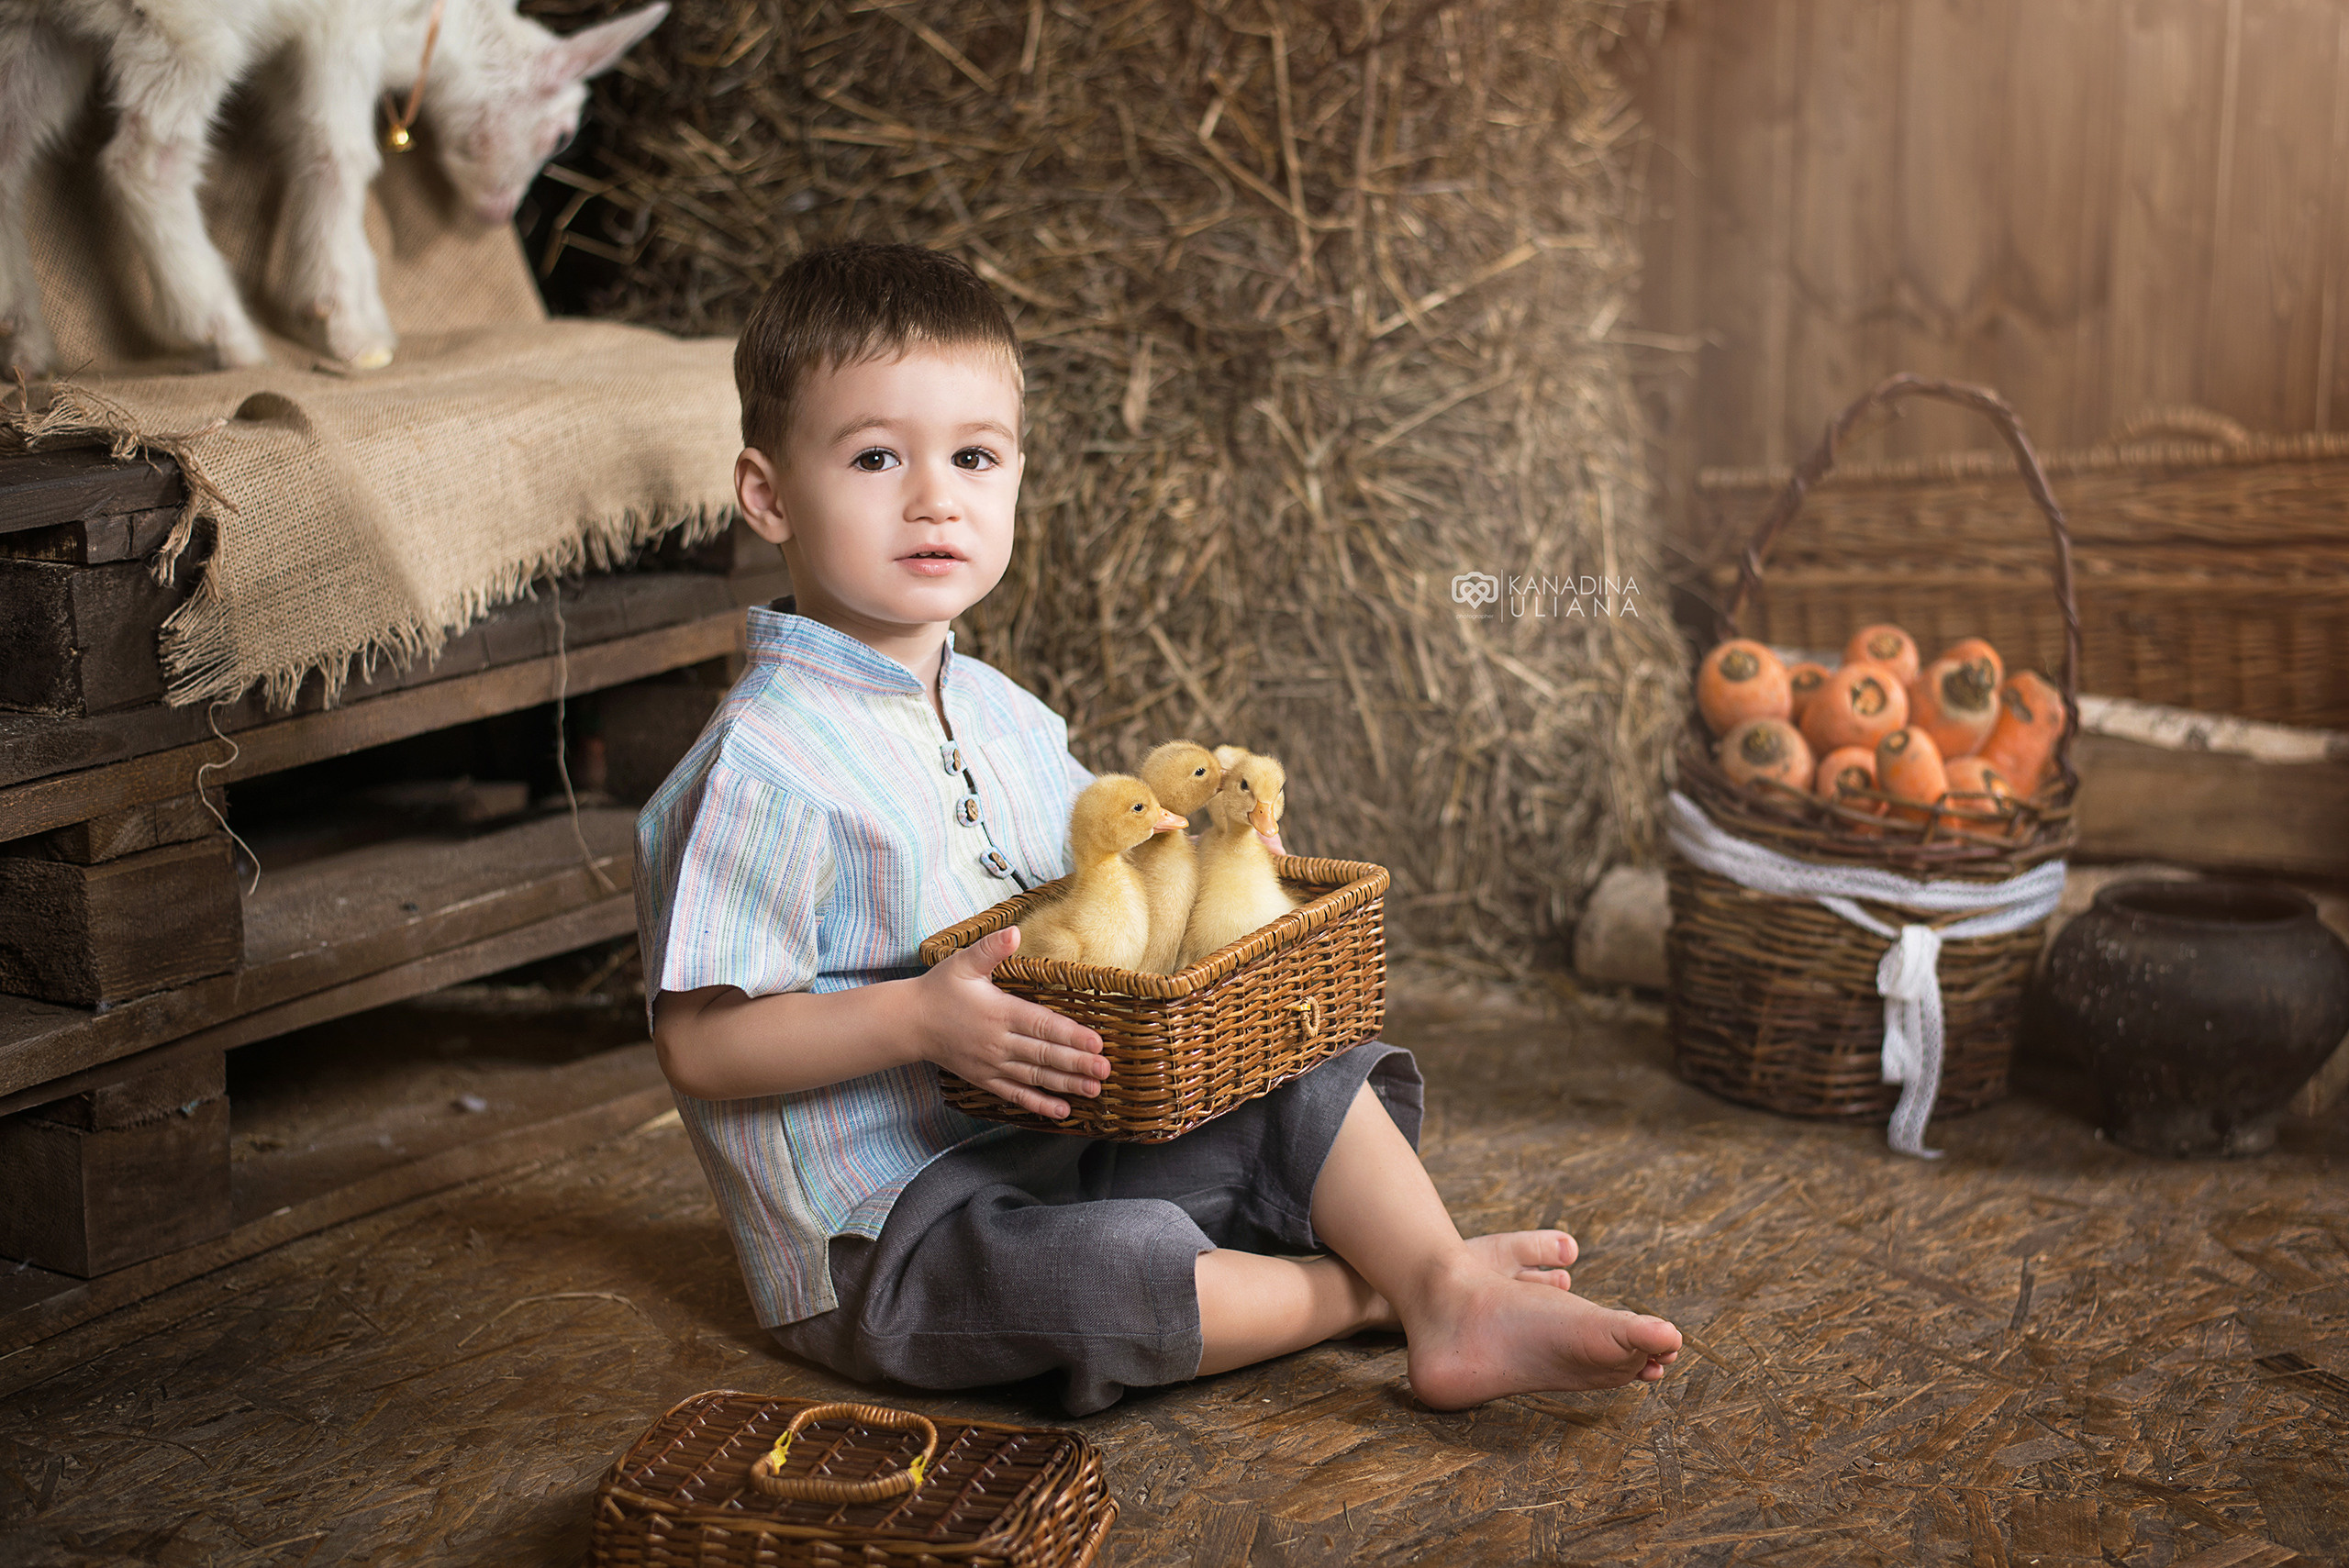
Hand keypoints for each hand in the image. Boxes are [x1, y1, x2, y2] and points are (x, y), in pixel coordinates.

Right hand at [915, 926, 1108, 1118]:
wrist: (910, 1022)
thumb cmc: (940, 989)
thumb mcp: (963, 963)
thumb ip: (990, 949)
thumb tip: (1013, 932)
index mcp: (999, 1012)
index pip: (1041, 1026)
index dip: (1071, 1035)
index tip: (1096, 1042)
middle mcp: (998, 1042)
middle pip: (1044, 1055)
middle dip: (1077, 1063)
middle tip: (1105, 1070)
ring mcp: (992, 1064)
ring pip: (1035, 1076)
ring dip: (1066, 1085)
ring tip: (1094, 1089)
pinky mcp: (985, 1079)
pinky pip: (1015, 1094)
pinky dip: (1038, 1104)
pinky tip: (1061, 1111)